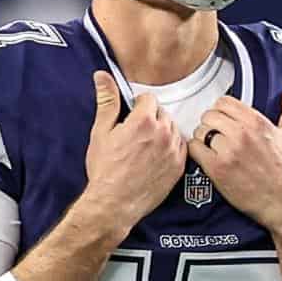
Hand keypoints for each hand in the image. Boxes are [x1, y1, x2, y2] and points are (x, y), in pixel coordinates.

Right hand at [81, 71, 186, 230]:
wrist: (114, 204)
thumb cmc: (105, 171)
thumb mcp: (101, 132)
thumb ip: (107, 101)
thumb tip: (103, 76)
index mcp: (143, 121)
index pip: (148, 99)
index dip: (137, 106)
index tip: (131, 116)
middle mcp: (163, 133)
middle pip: (162, 113)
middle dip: (150, 119)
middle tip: (136, 134)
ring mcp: (173, 151)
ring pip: (173, 129)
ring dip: (162, 132)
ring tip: (145, 146)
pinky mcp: (179, 167)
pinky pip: (181, 147)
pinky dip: (171, 148)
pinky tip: (156, 156)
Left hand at [188, 84, 281, 233]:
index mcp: (256, 122)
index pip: (224, 102)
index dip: (221, 111)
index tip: (224, 122)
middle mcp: (241, 133)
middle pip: (209, 115)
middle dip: (211, 125)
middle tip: (217, 137)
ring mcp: (228, 151)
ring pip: (200, 132)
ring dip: (203, 139)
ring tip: (214, 149)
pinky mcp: (217, 169)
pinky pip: (195, 149)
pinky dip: (197, 153)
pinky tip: (207, 159)